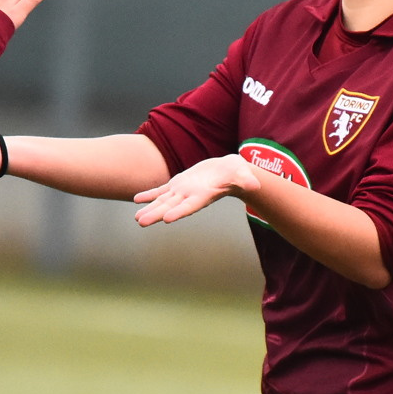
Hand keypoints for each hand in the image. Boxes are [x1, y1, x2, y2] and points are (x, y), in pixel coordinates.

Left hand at [134, 154, 261, 225]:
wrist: (230, 171)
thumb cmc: (239, 174)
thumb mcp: (244, 175)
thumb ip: (247, 181)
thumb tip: (255, 184)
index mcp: (204, 195)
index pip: (190, 205)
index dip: (179, 211)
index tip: (167, 219)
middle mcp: (191, 196)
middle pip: (171, 207)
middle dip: (156, 214)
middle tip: (141, 222)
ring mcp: (183, 191)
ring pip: (163, 202)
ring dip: (150, 209)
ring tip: (137, 219)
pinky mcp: (179, 184)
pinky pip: (161, 190)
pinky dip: (149, 194)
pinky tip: (137, 199)